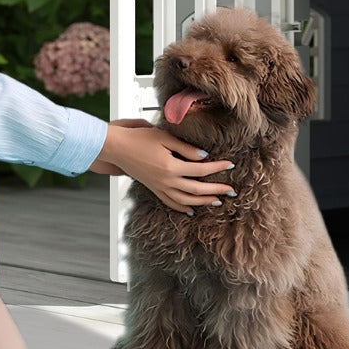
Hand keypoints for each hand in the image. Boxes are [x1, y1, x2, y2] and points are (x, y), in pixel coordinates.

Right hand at [91, 119, 234, 212]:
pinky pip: (171, 203)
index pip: (201, 169)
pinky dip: (183, 208)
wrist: (117, 148)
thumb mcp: (165, 138)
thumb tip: (204, 157)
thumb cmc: (139, 139)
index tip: (231, 165)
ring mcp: (159, 188)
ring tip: (217, 201)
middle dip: (216, 190)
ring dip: (203, 202)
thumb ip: (186, 149)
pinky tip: (192, 210)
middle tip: (231, 190)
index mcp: (171, 167)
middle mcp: (166, 181)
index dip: (217, 168)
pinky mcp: (154, 190)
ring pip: (186, 201)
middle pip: (197, 190)